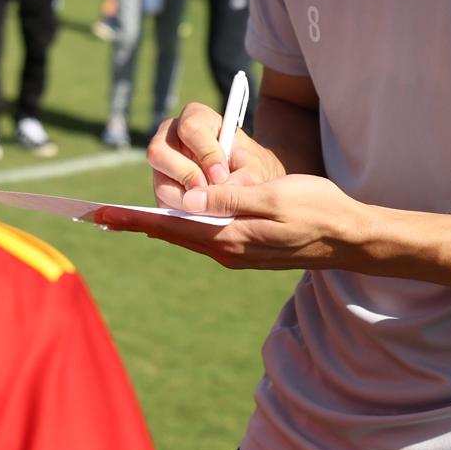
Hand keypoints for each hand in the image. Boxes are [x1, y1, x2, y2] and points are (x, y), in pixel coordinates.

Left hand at [96, 173, 364, 271]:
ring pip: (187, 235)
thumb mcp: (273, 197)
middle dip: (136, 223)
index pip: (170, 226)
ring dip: (157, 224)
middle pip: (172, 233)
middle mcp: (227, 250)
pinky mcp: (247, 249)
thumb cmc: (317, 210)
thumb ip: (230, 198)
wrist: (351, 238)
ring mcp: (237, 253)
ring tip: (125, 217)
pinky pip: (205, 236)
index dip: (133, 219)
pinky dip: (182, 226)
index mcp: (229, 238)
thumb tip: (188, 199)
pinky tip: (172, 218)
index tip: (101, 215)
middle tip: (99, 216)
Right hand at [147, 102, 284, 209]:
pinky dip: (184, 213)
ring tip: (211, 206)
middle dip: (185, 175)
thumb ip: (242, 178)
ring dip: (185, 198)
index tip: (222, 174)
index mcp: (198, 120)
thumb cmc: (253, 170)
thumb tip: (218, 190)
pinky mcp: (164, 190)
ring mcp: (164, 166)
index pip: (189, 127)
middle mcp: (172, 138)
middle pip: (158, 150)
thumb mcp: (256, 171)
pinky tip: (205, 213)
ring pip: (160, 181)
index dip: (204, 152)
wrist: (252, 189)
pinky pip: (163, 204)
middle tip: (209, 190)